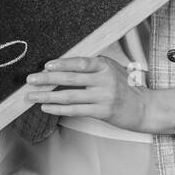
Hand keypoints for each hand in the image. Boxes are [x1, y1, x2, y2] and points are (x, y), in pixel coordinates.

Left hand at [25, 55, 150, 131]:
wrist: (144, 107)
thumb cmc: (125, 86)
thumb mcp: (111, 69)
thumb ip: (91, 67)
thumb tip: (62, 66)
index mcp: (105, 65)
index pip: (80, 63)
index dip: (62, 64)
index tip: (46, 66)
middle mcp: (104, 80)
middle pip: (71, 79)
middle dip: (47, 79)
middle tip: (30, 79)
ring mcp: (103, 97)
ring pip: (70, 96)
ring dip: (48, 95)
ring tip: (32, 96)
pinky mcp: (102, 111)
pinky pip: (75, 110)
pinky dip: (59, 108)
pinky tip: (46, 107)